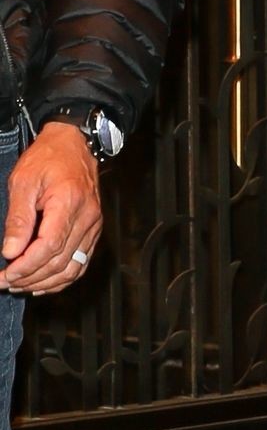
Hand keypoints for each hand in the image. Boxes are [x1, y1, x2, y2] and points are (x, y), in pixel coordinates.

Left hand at [0, 123, 101, 294]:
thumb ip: (18, 219)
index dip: (27, 266)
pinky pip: (81, 262)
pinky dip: (62, 278)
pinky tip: (43, 283)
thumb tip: (10, 251)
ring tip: (20, 285)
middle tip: (5, 282)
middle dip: (30, 277)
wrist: (74, 144)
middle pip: (60, 261)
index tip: (6, 274)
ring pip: (72, 268)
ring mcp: (94, 225)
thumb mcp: (23, 182)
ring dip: (45, 282)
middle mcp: (87, 217)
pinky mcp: (93, 230)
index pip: (50, 246)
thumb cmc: (48, 158)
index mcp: (69, 202)